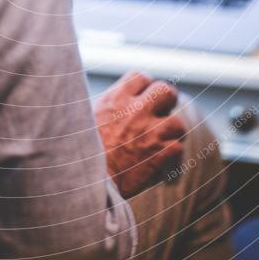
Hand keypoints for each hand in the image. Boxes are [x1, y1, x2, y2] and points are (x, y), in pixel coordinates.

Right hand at [94, 71, 185, 197]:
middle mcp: (135, 110)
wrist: (86, 183)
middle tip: (162, 113)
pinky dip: (173, 159)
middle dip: (168, 101)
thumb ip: (105, 108)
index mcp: (115, 99)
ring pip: (178, 122)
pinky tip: (165, 166)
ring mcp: (150, 131)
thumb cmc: (80, 154)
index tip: (142, 98)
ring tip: (165, 142)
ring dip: (173, 133)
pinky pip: (178, 149)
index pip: (140, 77)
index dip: (144, 87)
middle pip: (165, 91)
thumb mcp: (85, 119)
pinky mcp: (160, 153)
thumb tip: (113, 105)